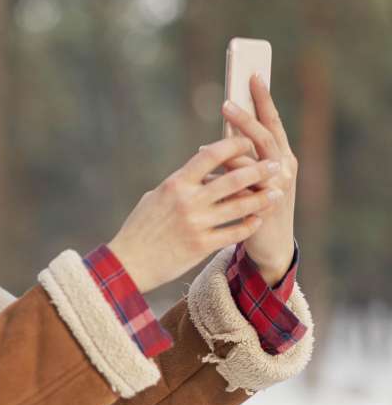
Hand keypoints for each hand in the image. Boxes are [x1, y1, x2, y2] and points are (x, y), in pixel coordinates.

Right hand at [107, 136, 281, 293]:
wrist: (128, 263)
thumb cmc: (139, 228)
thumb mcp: (155, 197)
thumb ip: (180, 184)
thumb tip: (201, 173)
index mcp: (175, 184)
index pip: (210, 155)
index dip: (233, 145)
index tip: (248, 142)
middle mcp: (188, 201)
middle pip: (233, 179)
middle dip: (259, 170)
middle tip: (275, 165)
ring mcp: (197, 224)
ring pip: (240, 206)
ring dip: (262, 198)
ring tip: (277, 193)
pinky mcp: (202, 246)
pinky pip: (235, 232)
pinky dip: (250, 225)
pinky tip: (258, 220)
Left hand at [218, 74, 297, 282]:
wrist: (267, 242)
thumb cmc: (253, 202)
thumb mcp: (252, 174)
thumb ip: (242, 154)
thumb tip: (222, 127)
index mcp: (282, 155)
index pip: (273, 121)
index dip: (264, 99)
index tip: (253, 74)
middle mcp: (284, 168)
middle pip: (265, 137)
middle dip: (245, 119)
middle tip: (225, 103)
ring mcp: (277, 189)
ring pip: (252, 163)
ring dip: (228, 152)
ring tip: (204, 147)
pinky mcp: (263, 209)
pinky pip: (240, 190)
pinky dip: (221, 181)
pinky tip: (204, 179)